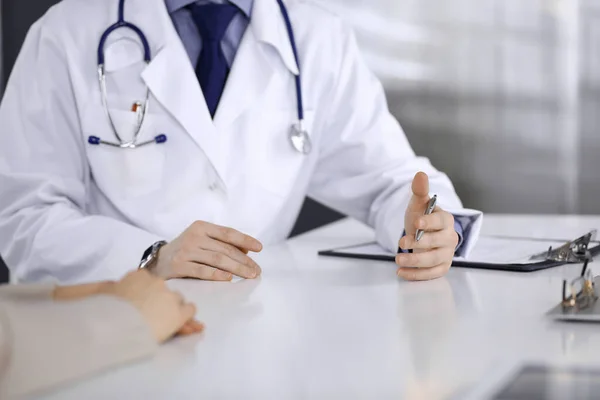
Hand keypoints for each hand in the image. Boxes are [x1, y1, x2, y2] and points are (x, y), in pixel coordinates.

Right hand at [54, 272, 203, 339]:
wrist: (116, 324)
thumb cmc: (102, 311)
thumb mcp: (92, 295)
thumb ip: (81, 290)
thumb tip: (56, 291)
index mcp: (136, 276)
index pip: (147, 283)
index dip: (145, 296)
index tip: (138, 304)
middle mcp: (155, 282)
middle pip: (162, 292)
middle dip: (158, 303)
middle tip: (148, 316)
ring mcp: (169, 296)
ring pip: (177, 300)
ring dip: (171, 310)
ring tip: (161, 322)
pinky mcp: (178, 312)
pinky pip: (189, 310)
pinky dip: (186, 318)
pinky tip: (181, 324)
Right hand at [151, 221, 262, 280]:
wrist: (158, 261)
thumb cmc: (186, 251)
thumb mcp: (203, 241)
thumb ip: (222, 243)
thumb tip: (247, 250)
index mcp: (201, 226)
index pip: (228, 233)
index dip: (245, 240)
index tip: (259, 248)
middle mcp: (194, 236)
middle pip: (225, 248)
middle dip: (244, 260)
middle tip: (257, 270)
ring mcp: (186, 250)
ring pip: (217, 259)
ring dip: (236, 268)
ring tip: (249, 275)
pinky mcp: (179, 265)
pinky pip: (202, 270)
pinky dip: (217, 274)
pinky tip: (229, 279)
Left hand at [396, 172, 457, 280]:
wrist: (423, 234)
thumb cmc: (421, 218)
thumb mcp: (418, 204)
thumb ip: (419, 191)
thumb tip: (420, 174)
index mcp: (446, 220)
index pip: (440, 221)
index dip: (429, 222)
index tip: (416, 223)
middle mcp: (450, 237)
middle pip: (438, 243)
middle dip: (419, 243)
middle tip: (401, 243)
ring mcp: (447, 254)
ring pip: (434, 260)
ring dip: (415, 261)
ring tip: (398, 260)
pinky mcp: (441, 267)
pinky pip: (432, 273)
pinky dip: (417, 275)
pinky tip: (401, 272)